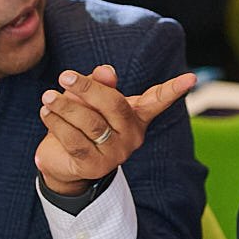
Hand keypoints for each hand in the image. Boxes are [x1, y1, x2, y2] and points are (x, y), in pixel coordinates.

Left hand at [35, 63, 195, 194]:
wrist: (63, 162)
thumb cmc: (81, 123)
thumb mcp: (90, 100)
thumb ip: (99, 84)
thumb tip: (107, 72)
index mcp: (135, 116)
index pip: (158, 101)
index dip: (174, 89)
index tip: (191, 77)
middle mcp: (131, 135)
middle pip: (114, 105)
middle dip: (88, 88)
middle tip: (65, 76)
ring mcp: (115, 153)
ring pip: (91, 123)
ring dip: (65, 107)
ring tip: (47, 97)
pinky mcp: (94, 166)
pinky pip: (74, 140)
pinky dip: (57, 123)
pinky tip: (46, 113)